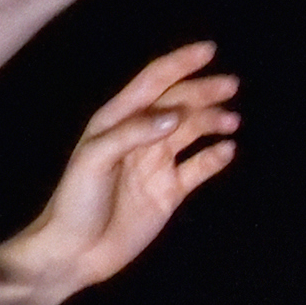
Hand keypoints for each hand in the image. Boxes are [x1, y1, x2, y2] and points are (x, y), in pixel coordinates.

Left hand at [0, 43, 240, 304]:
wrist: (73, 253)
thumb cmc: (75, 202)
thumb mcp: (95, 159)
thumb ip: (134, 131)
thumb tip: (176, 114)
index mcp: (117, 121)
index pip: (153, 83)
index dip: (180, 64)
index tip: (209, 50)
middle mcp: (139, 137)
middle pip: (178, 104)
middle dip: (204, 91)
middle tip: (231, 86)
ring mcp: (155, 165)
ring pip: (192, 132)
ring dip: (212, 121)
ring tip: (232, 121)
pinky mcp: (168, 193)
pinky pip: (198, 168)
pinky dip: (215, 157)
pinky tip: (228, 150)